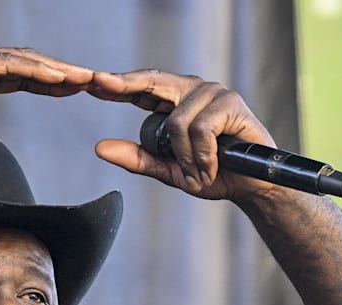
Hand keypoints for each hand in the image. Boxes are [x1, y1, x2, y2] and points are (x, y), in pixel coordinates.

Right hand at [0, 47, 93, 152]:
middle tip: (90, 80)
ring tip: (86, 78)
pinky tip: (60, 77)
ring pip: (24, 60)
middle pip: (27, 64)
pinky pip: (10, 65)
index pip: (18, 76)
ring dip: (57, 68)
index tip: (71, 89)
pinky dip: (37, 69)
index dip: (45, 82)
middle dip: (59, 72)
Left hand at [88, 70, 278, 200]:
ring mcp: (213, 92)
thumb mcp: (167, 169)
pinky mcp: (230, 103)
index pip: (141, 87)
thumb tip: (99, 147)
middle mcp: (192, 90)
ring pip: (177, 122)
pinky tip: (212, 166)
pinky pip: (200, 130)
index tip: (90, 82)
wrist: (250, 186)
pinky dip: (202, 156)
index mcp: (174, 101)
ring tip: (199, 171)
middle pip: (152, 82)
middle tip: (99, 82)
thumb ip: (136, 158)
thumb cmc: (213, 174)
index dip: (116, 84)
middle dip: (125, 84)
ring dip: (185, 158)